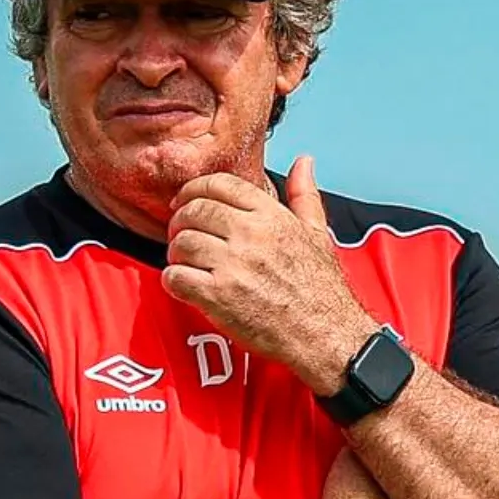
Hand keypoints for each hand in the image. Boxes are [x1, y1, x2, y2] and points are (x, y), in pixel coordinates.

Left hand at [162, 156, 377, 394]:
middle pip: (194, 210)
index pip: (219, 184)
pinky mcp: (218, 297)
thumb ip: (304, 195)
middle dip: (180, 220)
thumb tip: (303, 163)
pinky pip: (176, 277)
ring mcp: (233, 265)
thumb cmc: (321, 289)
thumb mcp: (317, 233)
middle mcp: (250, 235)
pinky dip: (173, 280)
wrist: (325, 335)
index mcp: (270, 216)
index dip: (195, 189)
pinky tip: (184, 284)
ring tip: (184, 262)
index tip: (186, 200)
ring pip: (182, 243)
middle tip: (181, 233)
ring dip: (176, 252)